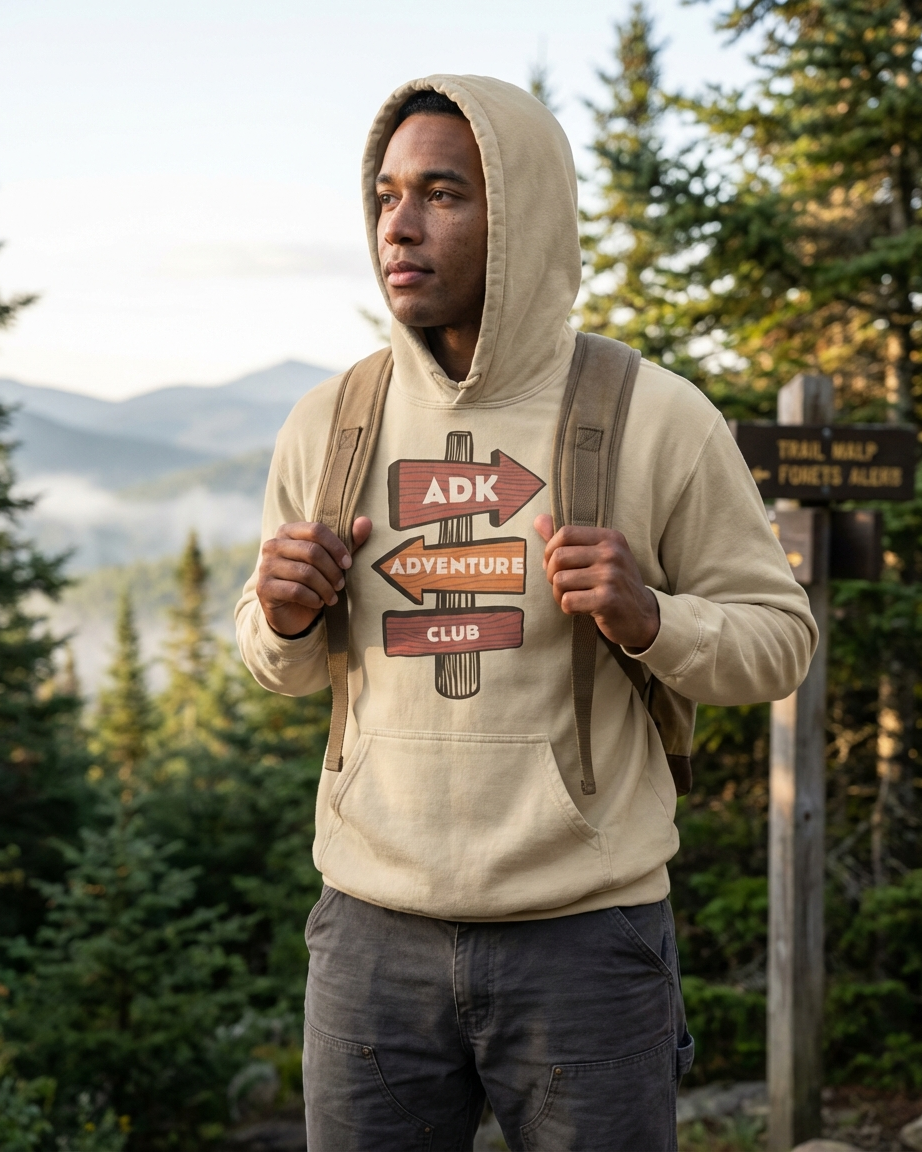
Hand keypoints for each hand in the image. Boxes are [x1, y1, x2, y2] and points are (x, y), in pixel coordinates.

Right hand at [257, 517, 372, 637]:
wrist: (291, 612)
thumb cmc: (314, 580)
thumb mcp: (333, 560)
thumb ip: (349, 541)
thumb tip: (366, 522)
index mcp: (288, 531)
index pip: (316, 529)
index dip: (336, 546)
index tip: (348, 563)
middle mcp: (273, 545)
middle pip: (312, 552)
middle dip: (332, 571)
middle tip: (341, 584)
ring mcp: (266, 566)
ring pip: (305, 573)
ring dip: (325, 588)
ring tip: (332, 597)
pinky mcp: (264, 588)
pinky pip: (296, 590)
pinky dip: (313, 599)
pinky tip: (318, 603)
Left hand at [534, 514, 659, 651]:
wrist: (643, 616)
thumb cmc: (614, 584)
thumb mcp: (599, 555)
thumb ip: (569, 539)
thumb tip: (538, 520)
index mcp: (610, 538)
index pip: (565, 533)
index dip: (551, 550)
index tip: (556, 565)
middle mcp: (612, 553)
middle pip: (559, 557)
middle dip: (551, 574)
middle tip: (562, 585)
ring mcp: (611, 576)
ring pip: (560, 580)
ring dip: (559, 594)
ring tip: (573, 597)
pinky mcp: (607, 600)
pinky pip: (567, 601)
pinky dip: (568, 608)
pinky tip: (581, 609)